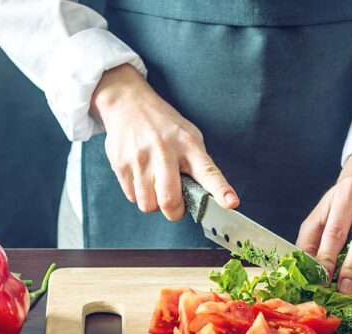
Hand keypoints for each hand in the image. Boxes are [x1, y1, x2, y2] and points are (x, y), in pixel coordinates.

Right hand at [91, 64, 238, 219]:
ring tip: (156, 186)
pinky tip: (142, 178)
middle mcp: (164, 151)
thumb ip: (198, 164)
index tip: (231, 203)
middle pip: (169, 200)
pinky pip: (132, 197)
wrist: (128, 103)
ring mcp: (140, 158)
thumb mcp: (188, 136)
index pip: (208, 171)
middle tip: (176, 205)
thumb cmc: (164, 125)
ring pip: (148, 204)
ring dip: (154, 204)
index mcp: (188, 144)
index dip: (221, 190)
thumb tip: (206, 196)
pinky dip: (139, 195)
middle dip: (174, 211)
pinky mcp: (121, 164)